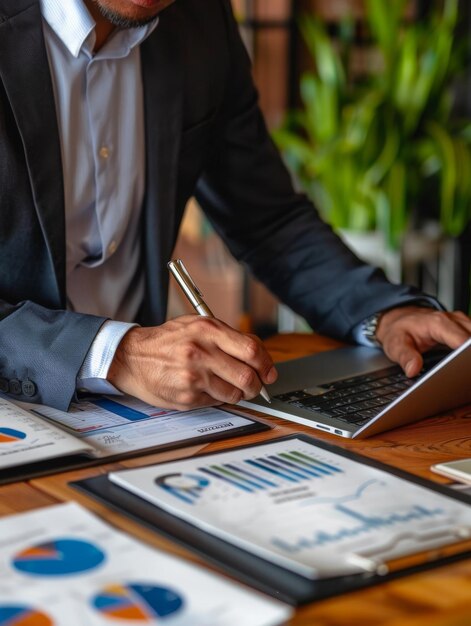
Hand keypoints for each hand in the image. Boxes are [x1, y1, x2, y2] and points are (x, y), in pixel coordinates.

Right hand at [107, 315, 277, 409]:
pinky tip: (206, 389)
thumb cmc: (166, 341)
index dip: (266, 364)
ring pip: (234, 394)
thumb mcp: (196, 325)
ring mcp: (194, 376)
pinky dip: (217, 398)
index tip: (269, 371)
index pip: (252, 350)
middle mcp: (201, 352)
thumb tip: (257, 353)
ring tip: (228, 386)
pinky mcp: (186, 396)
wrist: (131, 357)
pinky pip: (215, 402)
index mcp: (208, 330)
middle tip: (255, 385)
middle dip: (257, 385)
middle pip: (248, 376)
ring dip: (237, 394)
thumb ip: (226, 336)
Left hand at [376, 306, 470, 376]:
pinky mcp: (464, 328)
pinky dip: (470, 350)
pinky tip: (466, 362)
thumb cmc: (399, 331)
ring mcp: (461, 323)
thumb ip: (405, 357)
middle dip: (469, 355)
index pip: (462, 340)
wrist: (399, 320)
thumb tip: (413, 370)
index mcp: (438, 323)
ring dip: (470, 353)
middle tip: (464, 372)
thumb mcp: (396, 345)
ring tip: (464, 368)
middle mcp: (453, 320)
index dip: (467, 355)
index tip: (466, 367)